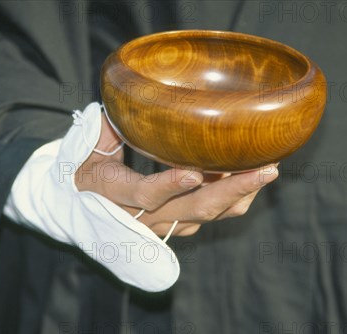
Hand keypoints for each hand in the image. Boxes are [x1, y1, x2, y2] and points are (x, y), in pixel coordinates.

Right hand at [75, 113, 278, 236]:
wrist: (79, 207)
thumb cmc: (85, 169)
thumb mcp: (89, 146)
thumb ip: (109, 122)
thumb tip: (127, 94)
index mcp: (115, 193)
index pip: (145, 194)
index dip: (170, 184)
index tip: (196, 172)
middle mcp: (143, 215)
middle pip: (192, 210)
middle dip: (232, 191)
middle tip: (266, 170)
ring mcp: (163, 224)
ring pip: (207, 216)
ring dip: (240, 195)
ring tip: (268, 168)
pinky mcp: (176, 226)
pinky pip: (209, 216)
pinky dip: (233, 199)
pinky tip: (251, 176)